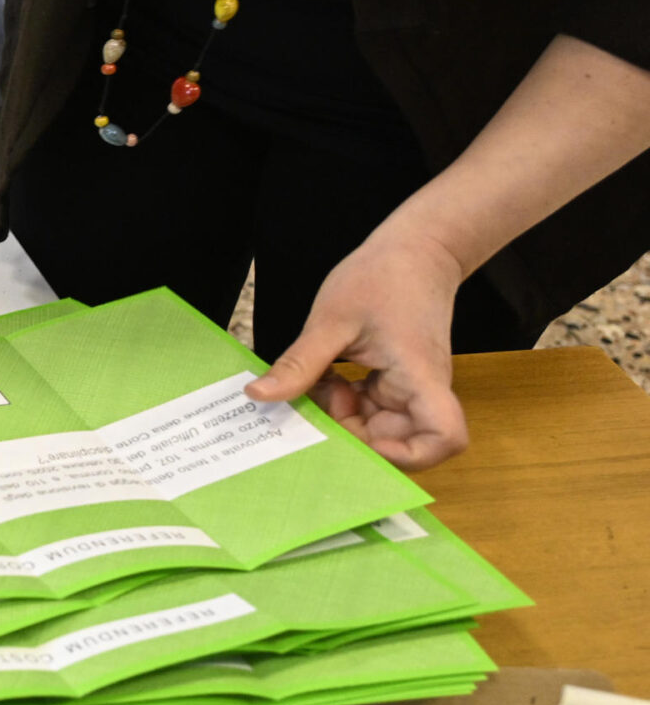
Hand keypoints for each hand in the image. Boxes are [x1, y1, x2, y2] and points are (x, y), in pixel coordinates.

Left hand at [245, 224, 470, 469]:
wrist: (416, 249)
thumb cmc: (383, 277)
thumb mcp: (330, 321)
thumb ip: (299, 364)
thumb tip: (259, 396)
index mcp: (420, 377)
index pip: (444, 439)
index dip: (407, 455)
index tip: (362, 441)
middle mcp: (422, 390)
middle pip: (399, 443)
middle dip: (352, 436)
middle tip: (314, 409)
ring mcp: (408, 389)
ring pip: (378, 429)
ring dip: (341, 418)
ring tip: (314, 387)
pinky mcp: (394, 382)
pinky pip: (368, 409)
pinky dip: (341, 402)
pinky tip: (320, 379)